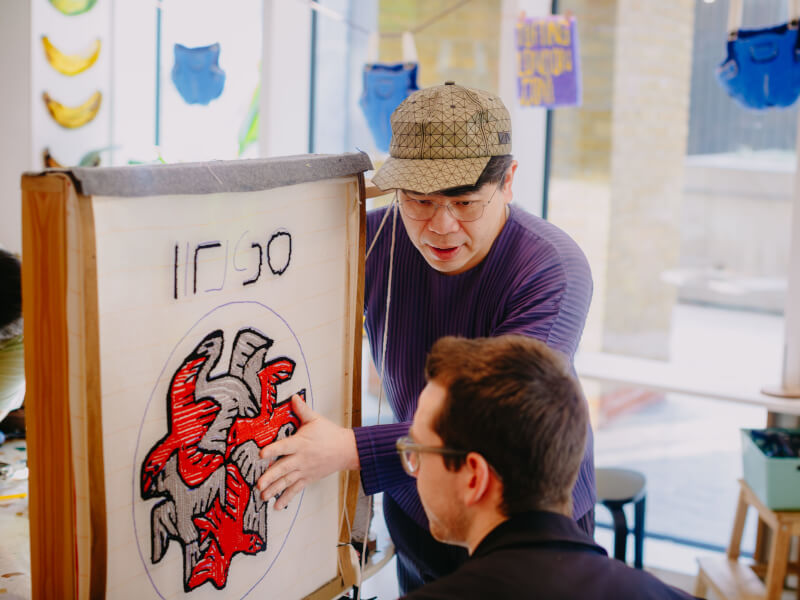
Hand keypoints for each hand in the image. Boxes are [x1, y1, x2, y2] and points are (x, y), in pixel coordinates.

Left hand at [256, 394, 358, 509]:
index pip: (284, 446)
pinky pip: (296, 490)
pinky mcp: (308, 478)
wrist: (346, 450)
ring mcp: (305, 470)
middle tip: (259, 484)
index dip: (272, 450)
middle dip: (270, 477)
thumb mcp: (315, 419)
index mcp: (301, 443)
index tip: (260, 454)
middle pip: (283, 468)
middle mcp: (301, 458)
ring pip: (287, 481)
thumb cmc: (330, 434)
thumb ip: (302, 410)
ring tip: (263, 496)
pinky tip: (277, 506)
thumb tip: (293, 396)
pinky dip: (287, 498)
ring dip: (275, 489)